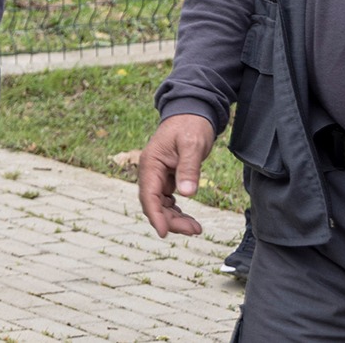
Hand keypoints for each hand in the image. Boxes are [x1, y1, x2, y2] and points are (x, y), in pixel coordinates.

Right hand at [139, 113, 216, 236]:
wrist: (193, 112)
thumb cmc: (191, 125)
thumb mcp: (192, 145)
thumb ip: (189, 168)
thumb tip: (187, 194)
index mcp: (150, 163)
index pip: (148, 195)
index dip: (155, 215)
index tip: (164, 232)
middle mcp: (150, 170)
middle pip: (153, 203)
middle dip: (170, 220)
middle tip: (195, 230)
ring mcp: (158, 174)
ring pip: (160, 204)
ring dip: (174, 218)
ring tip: (196, 228)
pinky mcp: (167, 176)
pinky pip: (167, 199)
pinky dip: (176, 211)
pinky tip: (189, 218)